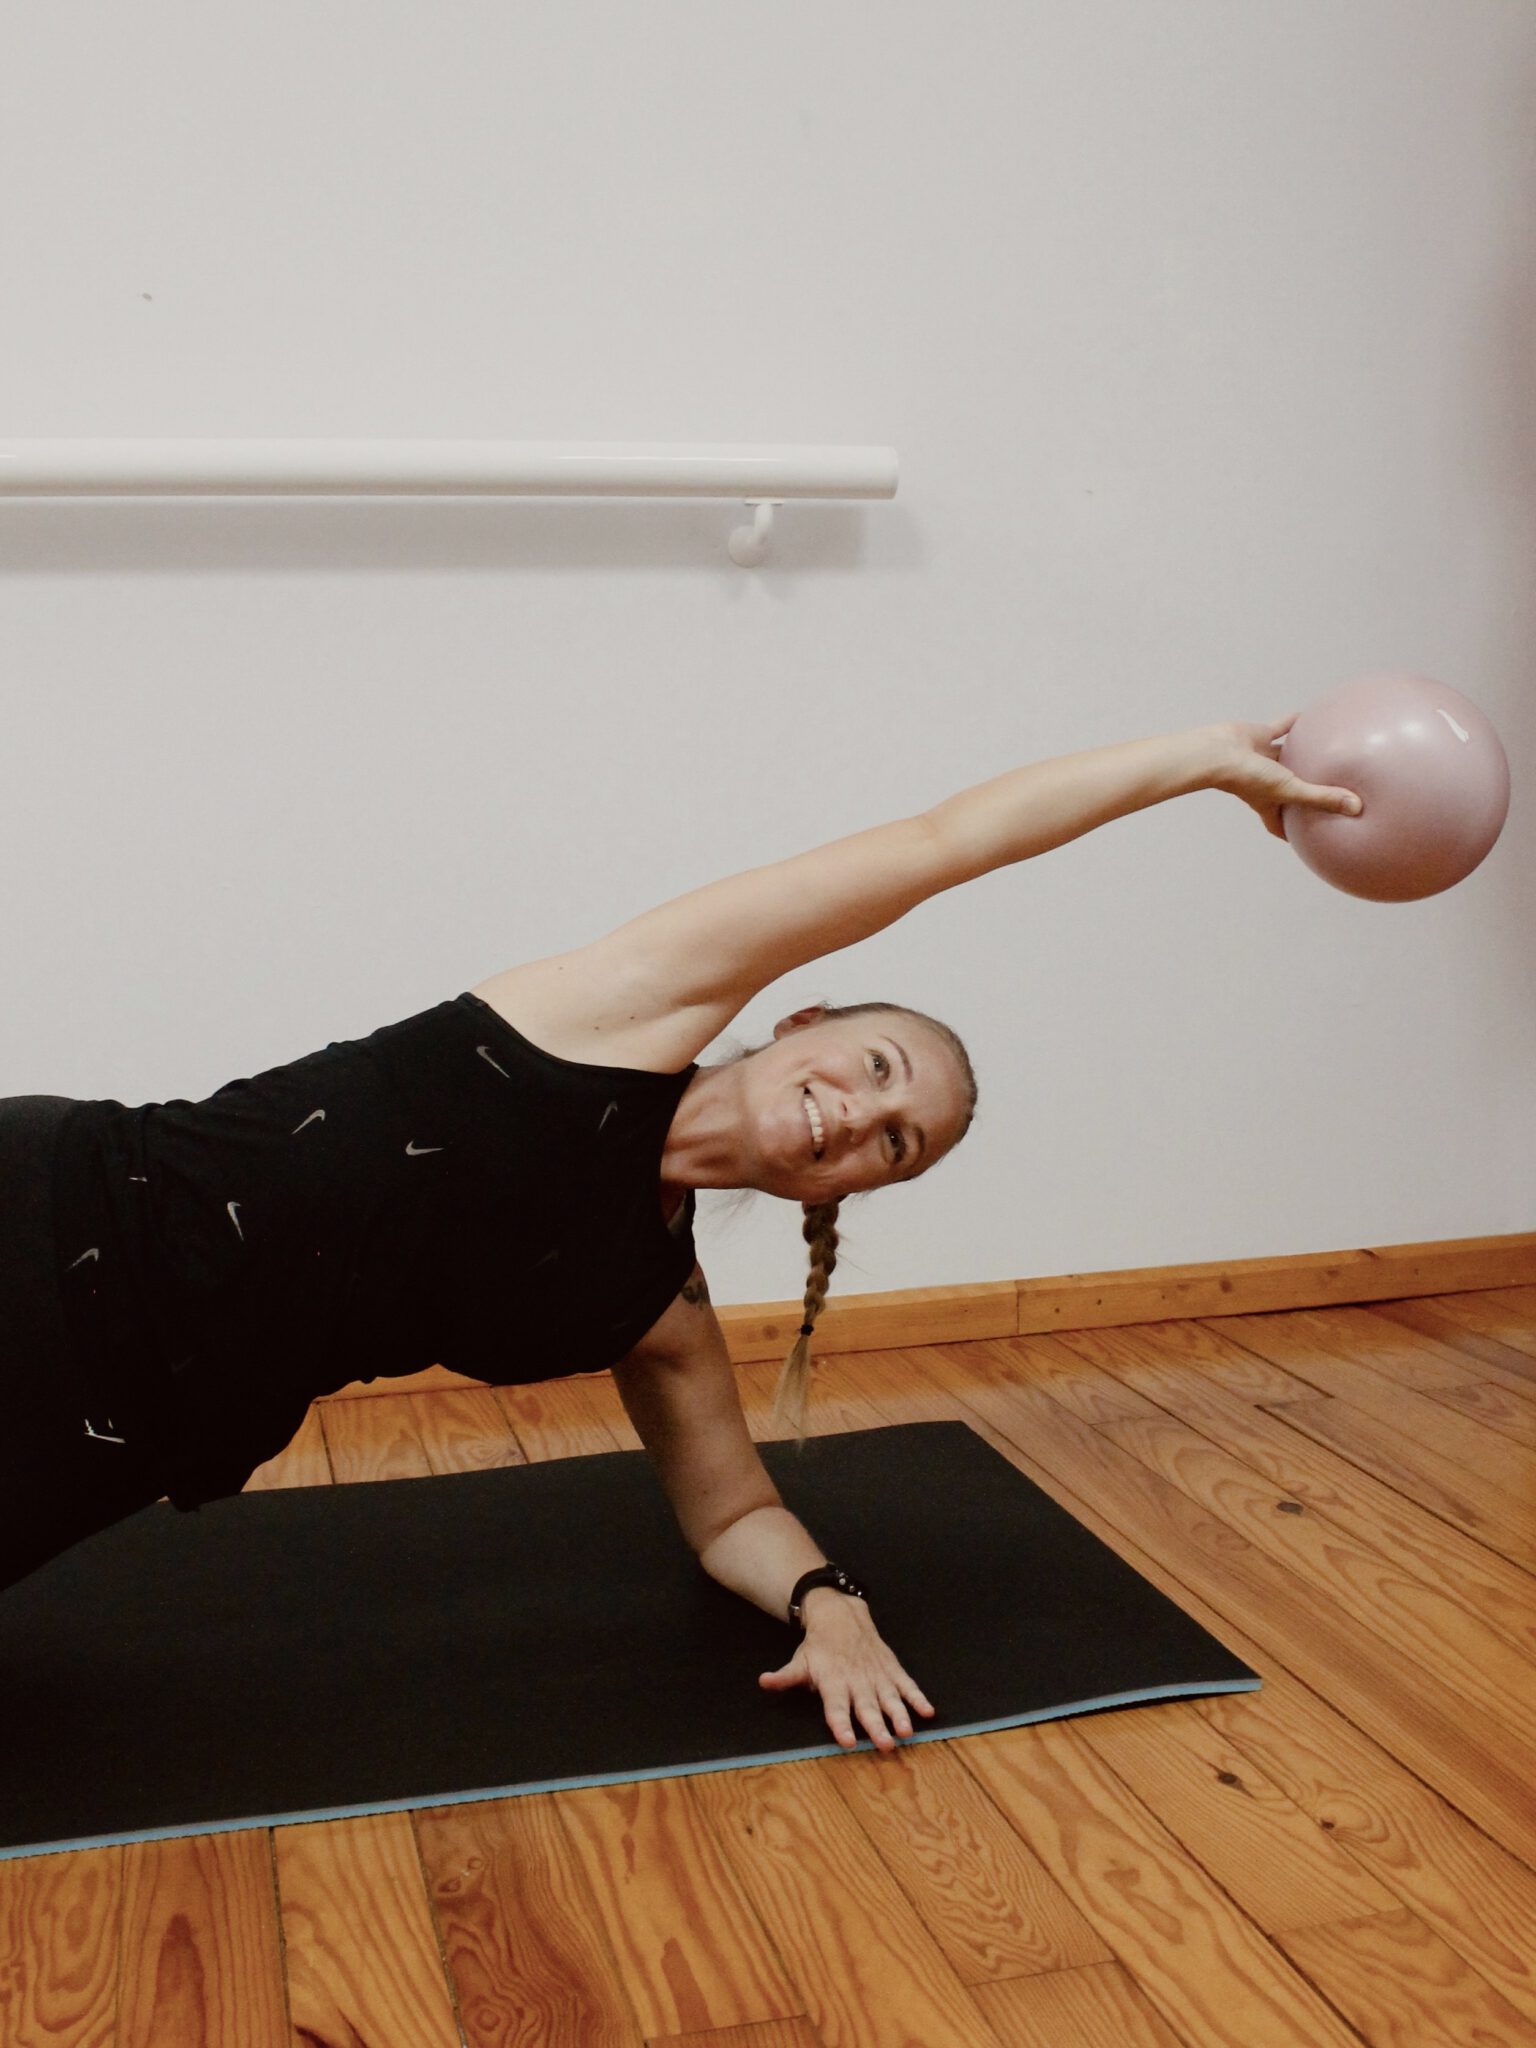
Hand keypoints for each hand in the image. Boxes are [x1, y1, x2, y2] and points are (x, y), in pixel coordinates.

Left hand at [759, 1596, 934, 1752]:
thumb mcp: (799, 1661)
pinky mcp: (891, 1669)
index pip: (836, 1707)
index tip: (847, 1741)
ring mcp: (877, 1675)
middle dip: (876, 1726)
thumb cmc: (819, 1647)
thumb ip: (785, 1677)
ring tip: (907, 1732)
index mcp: (833, 1681)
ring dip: (899, 1714)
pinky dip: (918, 1697)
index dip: (841, 1724)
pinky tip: (928, 1711)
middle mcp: (857, 1680)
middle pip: (867, 1707)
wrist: (841, 1615)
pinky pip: (907, 1684)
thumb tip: (763, 1682)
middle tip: (885, 1745)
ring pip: (890, 1697)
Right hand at [1204, 716, 1363, 840]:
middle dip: (1301, 793)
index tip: (1305, 839)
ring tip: (1321, 755)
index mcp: (1267, 802)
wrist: (1215, 753)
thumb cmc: (1246, 778)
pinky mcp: (1257, 736)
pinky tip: (1309, 715)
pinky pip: (1280, 728)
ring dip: (1301, 757)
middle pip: (1286, 792)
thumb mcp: (1289, 790)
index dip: (1291, 833)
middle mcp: (1264, 783)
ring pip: (1285, 759)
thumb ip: (1322, 798)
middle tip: (1321, 794)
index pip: (1278, 825)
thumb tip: (1358, 809)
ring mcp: (1260, 759)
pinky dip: (1293, 723)